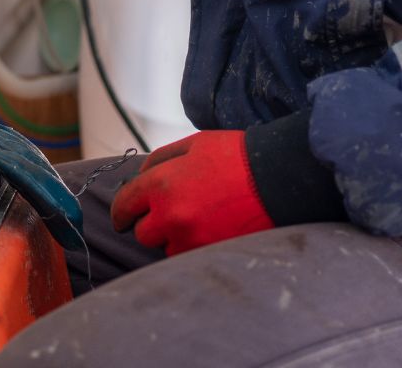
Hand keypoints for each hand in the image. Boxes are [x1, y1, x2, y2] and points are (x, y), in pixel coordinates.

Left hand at [110, 130, 275, 256]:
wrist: (279, 180)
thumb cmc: (236, 157)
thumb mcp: (194, 144)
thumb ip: (160, 160)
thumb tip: (140, 177)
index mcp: (163, 184)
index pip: (125, 205)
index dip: (121, 212)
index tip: (122, 218)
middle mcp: (171, 216)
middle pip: (142, 233)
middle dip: (150, 223)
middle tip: (167, 213)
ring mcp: (191, 239)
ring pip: (165, 248)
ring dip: (173, 237)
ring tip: (197, 219)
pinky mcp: (210, 254)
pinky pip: (188, 256)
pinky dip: (192, 247)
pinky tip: (209, 229)